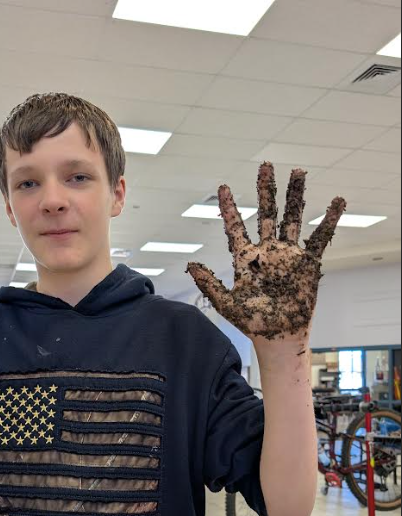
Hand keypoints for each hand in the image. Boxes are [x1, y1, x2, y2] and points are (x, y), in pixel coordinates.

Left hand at [186, 162, 345, 340]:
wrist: (278, 338)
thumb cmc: (252, 324)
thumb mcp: (226, 304)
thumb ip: (209, 283)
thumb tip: (190, 264)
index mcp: (246, 258)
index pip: (236, 226)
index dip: (229, 207)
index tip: (223, 187)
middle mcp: (268, 252)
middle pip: (267, 213)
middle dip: (266, 190)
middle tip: (265, 165)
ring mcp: (288, 255)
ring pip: (292, 218)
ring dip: (296, 195)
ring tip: (299, 172)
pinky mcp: (307, 264)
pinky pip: (320, 238)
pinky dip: (329, 220)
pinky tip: (337, 201)